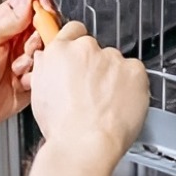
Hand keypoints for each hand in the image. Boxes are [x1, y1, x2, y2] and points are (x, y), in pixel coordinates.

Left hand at [0, 0, 55, 132]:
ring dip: (35, 59)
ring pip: (49, 51)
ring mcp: (27, 61)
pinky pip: (48, 74)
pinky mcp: (33, 81)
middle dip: (40, 36)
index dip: (42, 3)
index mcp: (6, 23)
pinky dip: (36, 77)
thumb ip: (11, 16)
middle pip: (47, 27)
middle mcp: (19, 40)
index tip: (43, 9)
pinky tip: (20, 81)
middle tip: (27, 45)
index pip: (32, 3)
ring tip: (16, 67)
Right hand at [31, 22, 149, 166]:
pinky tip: (121, 103)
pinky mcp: (135, 70)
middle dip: (96, 66)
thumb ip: (47, 69)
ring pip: (116, 63)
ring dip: (114, 77)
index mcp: (60, 52)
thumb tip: (50, 61)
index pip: (73, 31)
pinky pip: (136, 73)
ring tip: (106, 104)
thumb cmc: (63, 128)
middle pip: (96, 49)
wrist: (86, 144)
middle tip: (92, 92)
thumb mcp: (39, 94)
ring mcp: (112, 58)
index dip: (77, 44)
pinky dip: (132, 85)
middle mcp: (86, 49)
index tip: (81, 57)